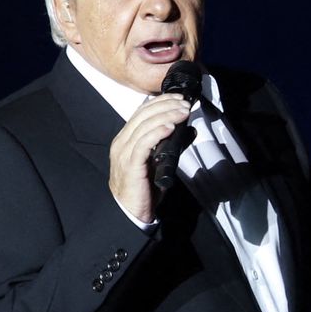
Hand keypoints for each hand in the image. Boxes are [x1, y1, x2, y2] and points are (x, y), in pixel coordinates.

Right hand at [108, 93, 191, 222]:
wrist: (130, 213)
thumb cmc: (144, 189)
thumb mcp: (159, 162)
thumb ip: (170, 145)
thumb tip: (188, 129)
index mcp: (125, 140)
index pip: (141, 112)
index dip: (160, 102)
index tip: (178, 98)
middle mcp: (121, 143)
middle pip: (143, 115)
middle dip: (166, 105)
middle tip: (184, 102)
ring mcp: (124, 153)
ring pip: (144, 126)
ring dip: (166, 116)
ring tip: (183, 112)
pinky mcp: (130, 165)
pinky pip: (143, 143)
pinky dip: (158, 132)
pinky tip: (170, 127)